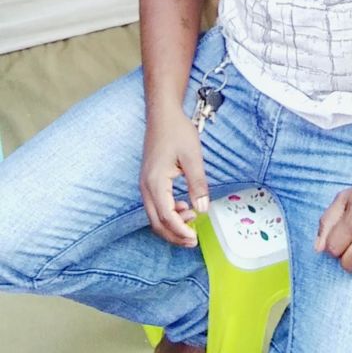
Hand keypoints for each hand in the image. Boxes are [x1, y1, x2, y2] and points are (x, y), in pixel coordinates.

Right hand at [140, 108, 208, 246]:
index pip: (166, 217)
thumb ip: (197, 183)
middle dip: (174, 235)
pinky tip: (184, 208)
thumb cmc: (177, 131)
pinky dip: (168, 214)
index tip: (195, 238)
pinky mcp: (149, 182)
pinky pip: (155, 206)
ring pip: (154, 217)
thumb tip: (202, 209)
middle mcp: (146, 187)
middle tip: (193, 240)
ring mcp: (145, 185)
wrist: (162, 115)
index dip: (181, 231)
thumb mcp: (192, 156)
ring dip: (171, 225)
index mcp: (155, 182)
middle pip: (156, 223)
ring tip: (192, 223)